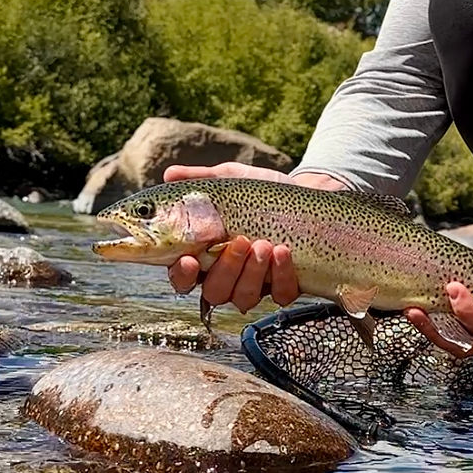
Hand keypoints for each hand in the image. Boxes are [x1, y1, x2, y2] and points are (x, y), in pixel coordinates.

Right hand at [164, 162, 345, 309]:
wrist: (303, 192)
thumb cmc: (258, 190)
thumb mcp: (229, 178)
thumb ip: (198, 178)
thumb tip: (169, 175)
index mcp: (204, 254)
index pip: (182, 277)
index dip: (182, 275)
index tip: (189, 260)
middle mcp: (227, 276)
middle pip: (214, 292)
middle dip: (227, 269)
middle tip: (240, 241)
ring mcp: (256, 285)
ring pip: (244, 298)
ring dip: (253, 273)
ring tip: (265, 244)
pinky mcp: (285, 286)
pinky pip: (280, 295)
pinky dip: (282, 276)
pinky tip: (284, 252)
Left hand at [404, 220, 472, 357]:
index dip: (470, 313)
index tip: (454, 288)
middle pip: (469, 343)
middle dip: (440, 330)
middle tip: (418, 307)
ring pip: (458, 341)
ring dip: (433, 330)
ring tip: (410, 311)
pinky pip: (456, 327)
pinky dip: (436, 320)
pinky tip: (418, 304)